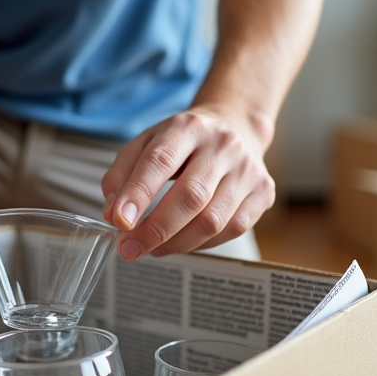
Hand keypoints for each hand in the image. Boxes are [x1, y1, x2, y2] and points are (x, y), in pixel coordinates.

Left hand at [101, 107, 274, 259]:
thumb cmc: (184, 141)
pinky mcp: (263, 192)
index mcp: (188, 127)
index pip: (160, 161)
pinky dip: (202, 244)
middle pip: (191, 197)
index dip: (137, 194)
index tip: (119, 222)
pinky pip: (231, 230)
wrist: (236, 126)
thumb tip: (113, 215)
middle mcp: (223, 145)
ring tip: (153, 248)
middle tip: (130, 249)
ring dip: (176, 243)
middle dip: (155, 230)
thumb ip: (121, 175)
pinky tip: (183, 241)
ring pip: (212, 221)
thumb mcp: (146, 143)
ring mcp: (248, 170)